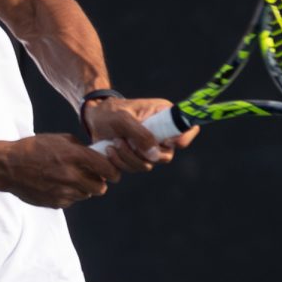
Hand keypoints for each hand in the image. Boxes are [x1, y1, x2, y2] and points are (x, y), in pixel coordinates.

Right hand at [0, 134, 120, 208]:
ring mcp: (63, 191)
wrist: (9, 166)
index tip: (113, 172)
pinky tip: (56, 184)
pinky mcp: (56, 202)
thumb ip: (81, 149)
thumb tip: (98, 157)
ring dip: (82, 188)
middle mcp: (70, 175)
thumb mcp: (59, 139)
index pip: (107, 168)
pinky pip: (71, 200)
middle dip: (99, 182)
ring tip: (68, 178)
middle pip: (100, 187)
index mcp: (73, 155)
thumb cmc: (34, 148)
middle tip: (91, 176)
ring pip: (86, 195)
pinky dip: (69, 194)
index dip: (113, 171)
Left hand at [83, 97, 199, 172]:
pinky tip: (109, 150)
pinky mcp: (137, 157)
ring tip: (113, 143)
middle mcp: (161, 133)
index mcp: (165, 115)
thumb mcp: (123, 118)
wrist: (93, 118)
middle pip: (166, 155)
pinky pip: (134, 169)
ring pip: (148, 165)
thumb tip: (156, 155)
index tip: (165, 142)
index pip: (187, 129)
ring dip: (128, 157)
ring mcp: (149, 147)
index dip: (182, 139)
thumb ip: (141, 135)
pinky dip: (120, 163)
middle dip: (142, 154)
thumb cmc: (110, 112)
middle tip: (123, 142)